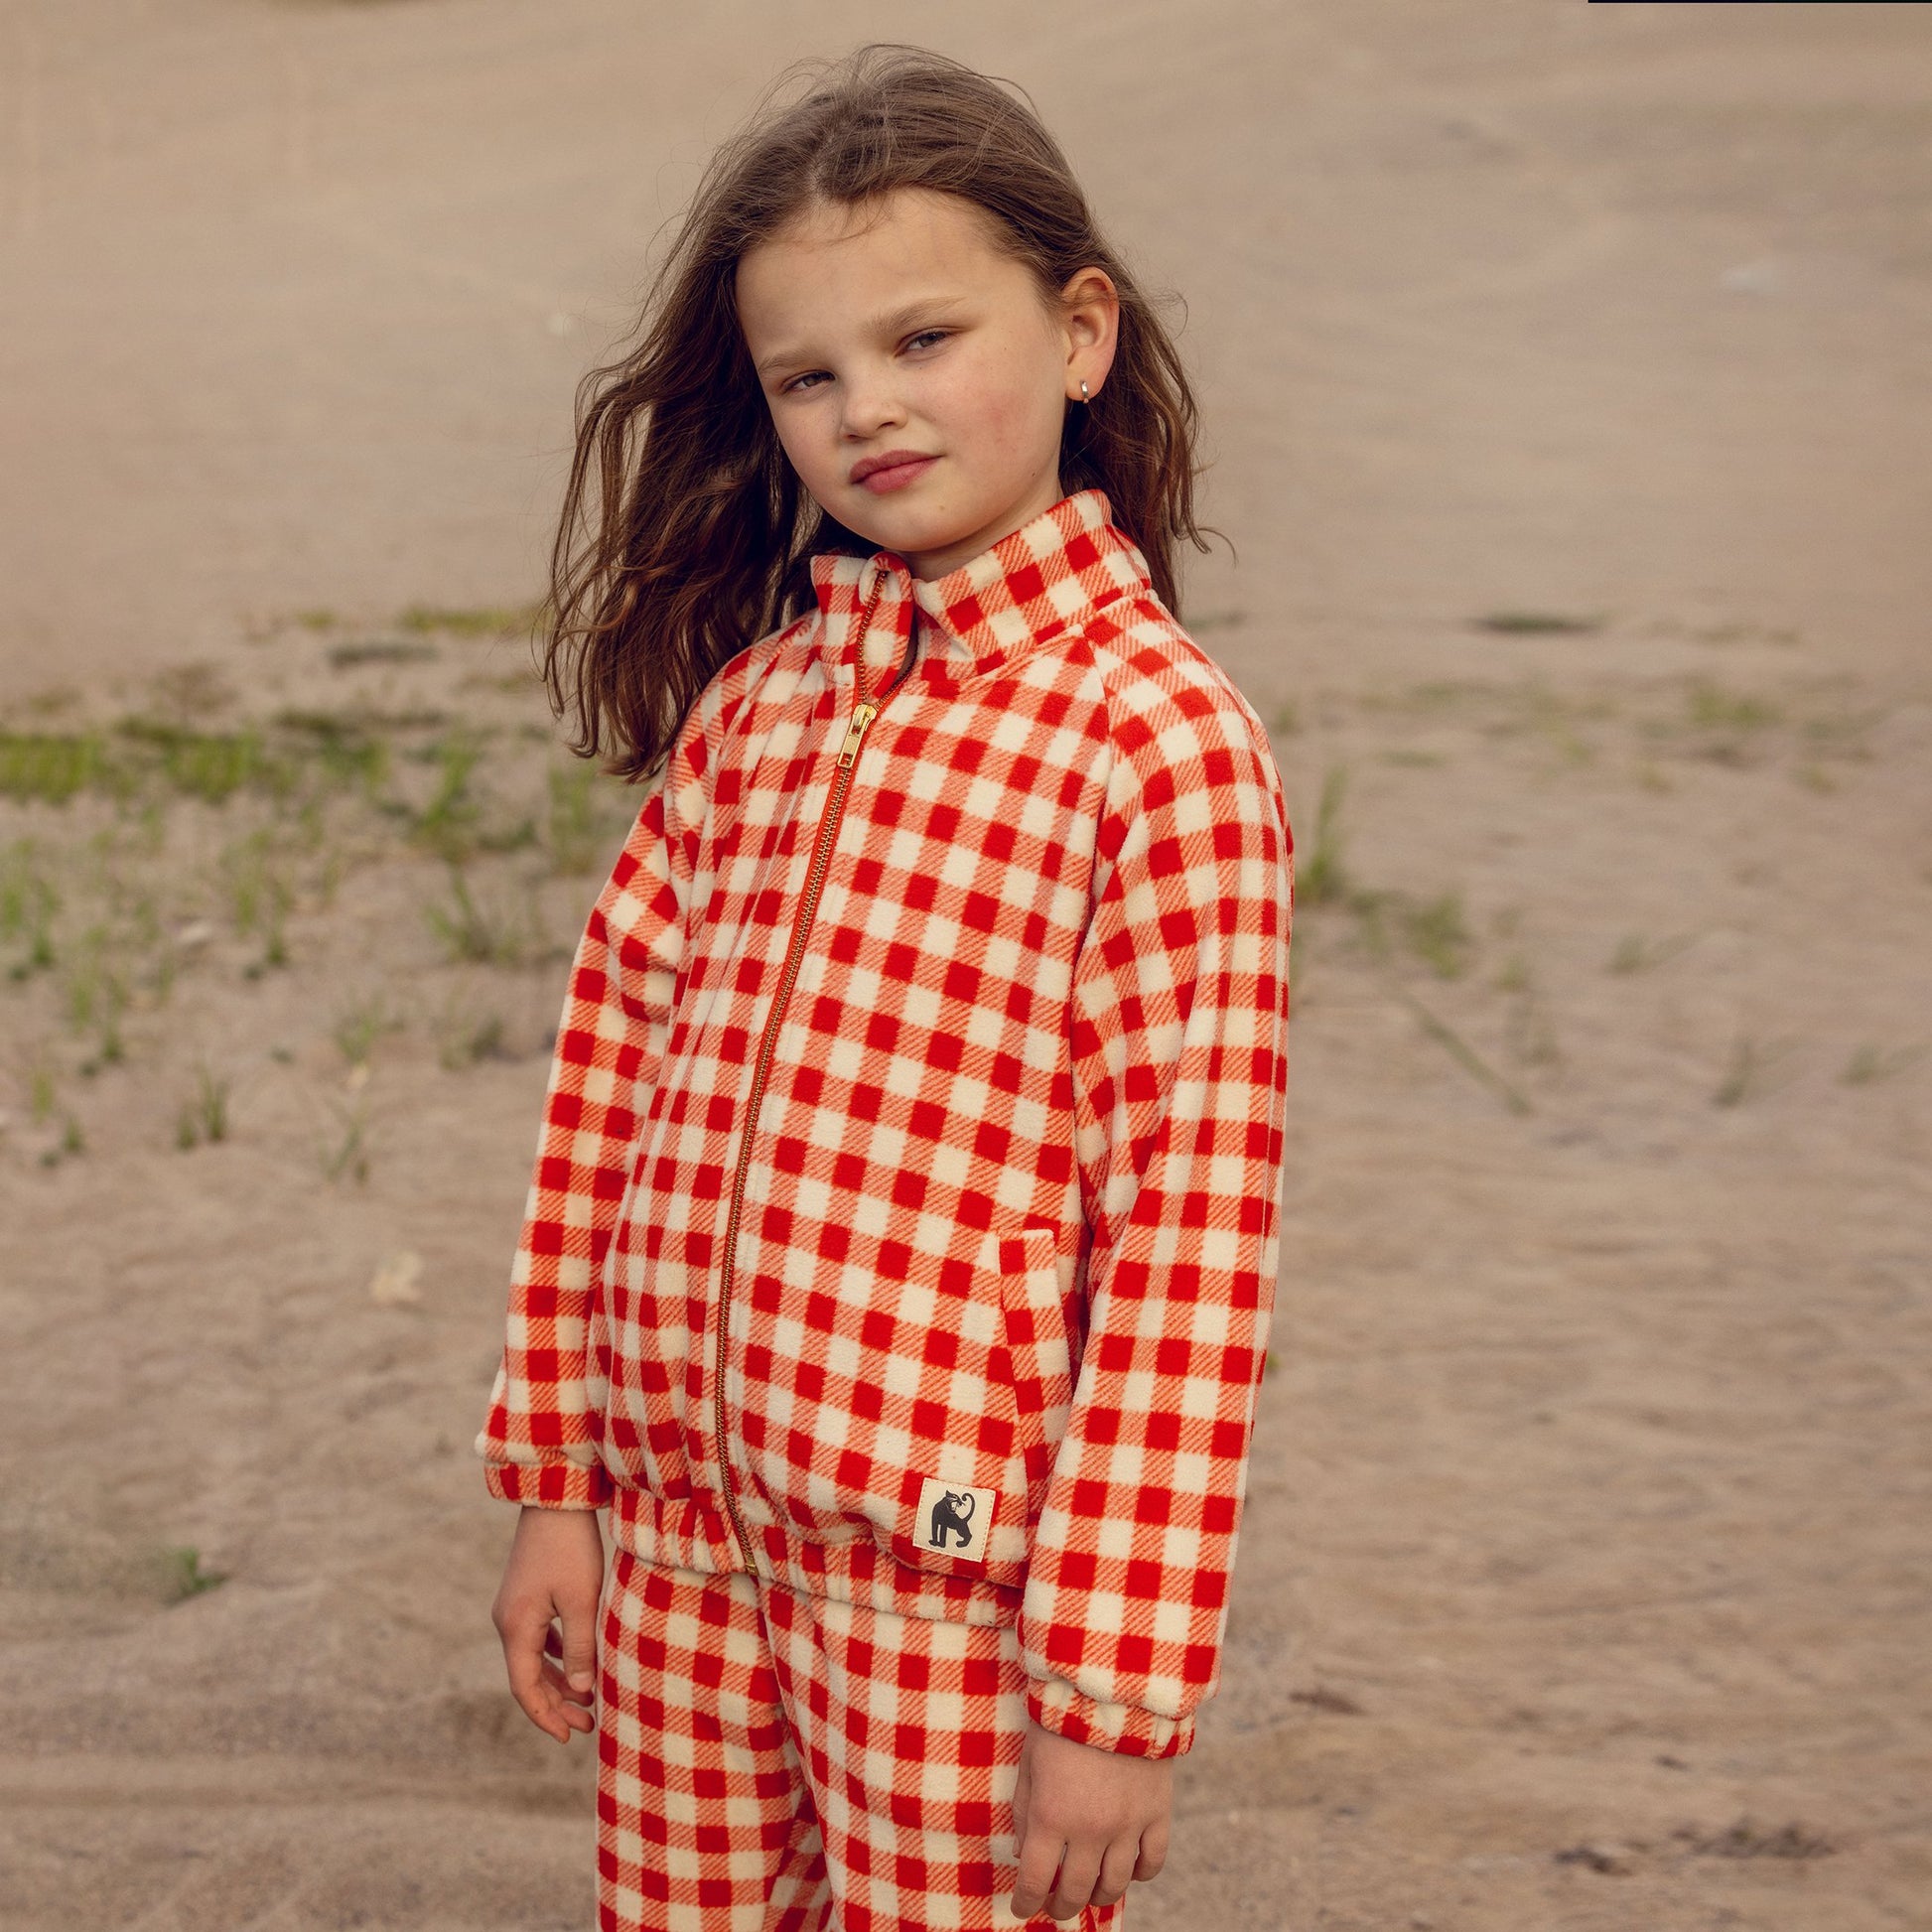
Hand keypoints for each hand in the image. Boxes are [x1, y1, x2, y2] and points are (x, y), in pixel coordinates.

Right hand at [490, 1504, 605, 1743]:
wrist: (555, 1500)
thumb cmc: (571, 1547)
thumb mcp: (582, 1599)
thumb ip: (580, 1646)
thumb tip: (583, 1691)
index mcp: (516, 1627)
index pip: (525, 1687)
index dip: (545, 1716)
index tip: (567, 1737)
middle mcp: (508, 1621)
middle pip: (529, 1677)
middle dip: (557, 1704)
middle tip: (587, 1725)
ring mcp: (514, 1608)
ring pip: (534, 1658)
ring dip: (559, 1681)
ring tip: (587, 1701)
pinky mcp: (526, 1595)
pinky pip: (538, 1639)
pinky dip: (557, 1656)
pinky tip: (577, 1663)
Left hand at [1010, 1719, 1171, 1920]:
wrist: (1115, 1686)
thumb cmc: (1062, 1718)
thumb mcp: (1030, 1759)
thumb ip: (1023, 1809)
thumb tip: (1021, 1854)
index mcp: (1051, 1816)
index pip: (1034, 1880)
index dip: (1025, 1902)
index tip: (1022, 1908)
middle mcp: (1089, 1829)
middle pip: (1074, 1891)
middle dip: (1060, 1906)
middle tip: (1055, 1907)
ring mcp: (1127, 1825)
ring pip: (1113, 1885)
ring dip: (1098, 1896)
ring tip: (1089, 1892)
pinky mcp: (1157, 1813)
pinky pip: (1152, 1862)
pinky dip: (1140, 1874)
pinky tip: (1128, 1871)